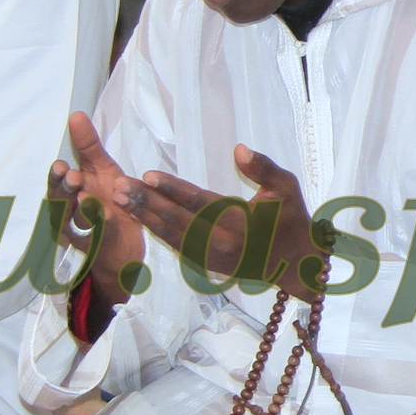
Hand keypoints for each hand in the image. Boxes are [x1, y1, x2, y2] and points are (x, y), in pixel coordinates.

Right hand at [49, 113, 146, 304]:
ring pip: (76, 220)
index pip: (58, 183)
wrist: (126, 241)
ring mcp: (83, 231)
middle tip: (73, 179)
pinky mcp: (99, 245)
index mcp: (71, 192)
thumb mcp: (102, 169)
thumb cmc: (110, 200)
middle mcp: (70, 212)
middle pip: (60, 203)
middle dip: (65, 191)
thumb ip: (88, 145)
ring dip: (81, 208)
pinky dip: (101, 227)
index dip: (57, 177)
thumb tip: (76, 114)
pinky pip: (98, 236)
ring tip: (86, 198)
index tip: (61, 167)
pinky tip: (106, 217)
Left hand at [126, 145, 317, 295]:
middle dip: (146, 203)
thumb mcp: (286, 188)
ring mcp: (210, 259)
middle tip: (119, 187)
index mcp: (240, 226)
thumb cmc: (290, 219)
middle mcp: (221, 245)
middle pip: (177, 221)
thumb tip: (239, 149)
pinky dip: (154, 230)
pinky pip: (175, 245)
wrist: (296, 263)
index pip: (200, 204)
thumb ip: (263, 168)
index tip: (148, 175)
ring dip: (144, 217)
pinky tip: (137, 215)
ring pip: (171, 236)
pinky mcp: (204, 265)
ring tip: (120, 199)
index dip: (172, 189)